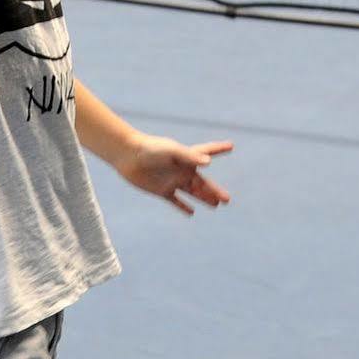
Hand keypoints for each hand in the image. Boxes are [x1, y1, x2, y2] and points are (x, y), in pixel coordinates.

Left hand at [116, 134, 232, 215]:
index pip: (206, 152)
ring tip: (216, 205)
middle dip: (214, 190)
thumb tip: (208, 163)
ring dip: (204, 198)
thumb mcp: (172, 151)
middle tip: (227, 199)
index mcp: (186, 158)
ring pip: (192, 192)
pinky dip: (183, 206)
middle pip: (202, 182)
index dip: (218, 149)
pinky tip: (191, 212)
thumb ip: (190, 156)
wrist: (128, 156)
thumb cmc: (150, 149)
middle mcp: (181, 170)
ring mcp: (172, 180)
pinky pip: (175, 201)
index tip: (231, 146)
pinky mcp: (161, 190)